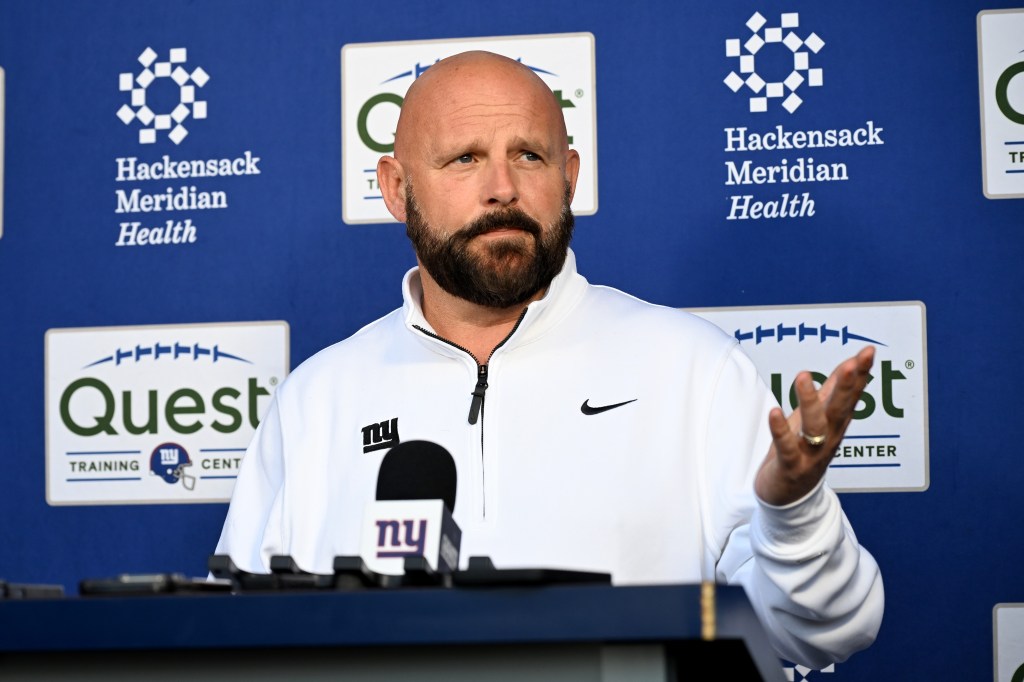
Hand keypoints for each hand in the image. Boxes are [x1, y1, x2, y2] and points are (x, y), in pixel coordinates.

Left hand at [754, 345, 874, 506]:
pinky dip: (781, 431)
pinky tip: (774, 412)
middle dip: (847, 387)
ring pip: (814, 427)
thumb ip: (834, 391)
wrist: (788, 497)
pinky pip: (786, 447)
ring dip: (810, 402)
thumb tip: (851, 363)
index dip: (860, 374)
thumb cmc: (803, 449)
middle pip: (840, 410)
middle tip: (854, 363)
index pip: (851, 396)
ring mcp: (810, 453)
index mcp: (835, 424)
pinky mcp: (790, 466)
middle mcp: (828, 437)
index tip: (869, 352)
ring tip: (802, 376)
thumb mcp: (820, 417)